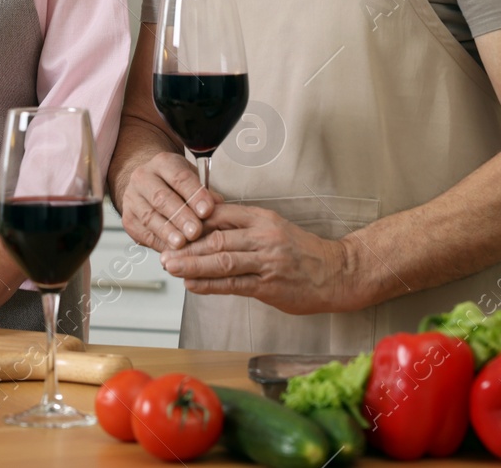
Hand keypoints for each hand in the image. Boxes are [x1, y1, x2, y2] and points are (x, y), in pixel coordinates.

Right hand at [119, 151, 219, 251]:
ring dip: (167, 232)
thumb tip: (219, 208)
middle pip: (161, 198)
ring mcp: (132, 198)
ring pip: (150, 216)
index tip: (207, 210)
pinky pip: (143, 233)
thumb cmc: (175, 185)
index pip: (180, 177)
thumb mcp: (192, 180)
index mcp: (163, 163)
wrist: (146, 185)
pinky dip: (158, 243)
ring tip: (182, 244)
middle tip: (195, 231)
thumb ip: (206, 193)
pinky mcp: (128, 218)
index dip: (194, 195)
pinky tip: (171, 251)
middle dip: (180, 216)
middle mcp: (143, 177)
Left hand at [160, 203, 363, 314]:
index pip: (220, 214)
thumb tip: (208, 227)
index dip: (193, 221)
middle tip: (164, 251)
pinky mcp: (269, 286)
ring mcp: (266, 261)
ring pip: (222, 261)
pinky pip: (233, 284)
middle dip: (186, 245)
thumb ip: (244, 227)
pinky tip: (192, 284)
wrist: (336, 272)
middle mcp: (263, 236)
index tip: (173, 226)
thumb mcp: (273, 227)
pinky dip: (209, 284)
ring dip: (192, 265)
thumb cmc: (303, 251)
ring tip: (170, 266)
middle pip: (216, 238)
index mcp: (261, 218)